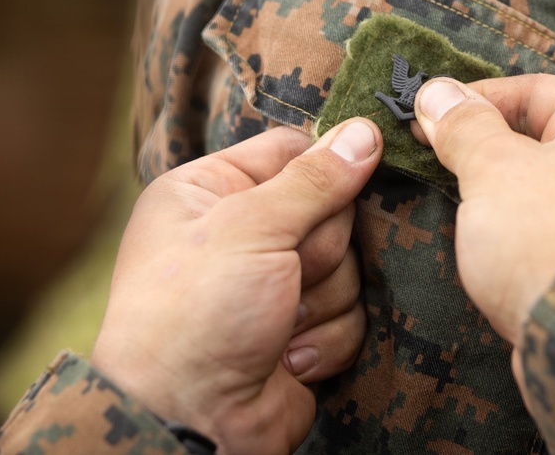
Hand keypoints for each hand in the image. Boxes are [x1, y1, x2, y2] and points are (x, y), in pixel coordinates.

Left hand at [91, 119, 381, 453]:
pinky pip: (351, 314)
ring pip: (349, 266)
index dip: (326, 168)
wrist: (189, 421)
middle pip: (332, 211)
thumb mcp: (251, 228)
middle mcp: (243, 233)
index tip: (350, 182)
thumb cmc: (195, 313)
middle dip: (319, 251)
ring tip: (277, 325)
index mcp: (211, 192)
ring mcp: (274, 285)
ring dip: (321, 300)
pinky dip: (325, 338)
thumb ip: (314, 179)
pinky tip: (286, 357)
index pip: (293, 151)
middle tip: (286, 274)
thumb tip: (365, 132)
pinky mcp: (303, 330)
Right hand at [412, 75, 554, 346]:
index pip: (533, 90)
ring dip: (496, 192)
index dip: (472, 101)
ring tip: (451, 202)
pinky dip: (514, 228)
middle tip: (430, 157)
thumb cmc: (552, 239)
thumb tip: (436, 92)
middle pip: (538, 138)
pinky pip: (549, 227)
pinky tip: (481, 242)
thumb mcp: (495, 170)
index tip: (424, 117)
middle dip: (482, 149)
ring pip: (541, 186)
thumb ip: (463, 127)